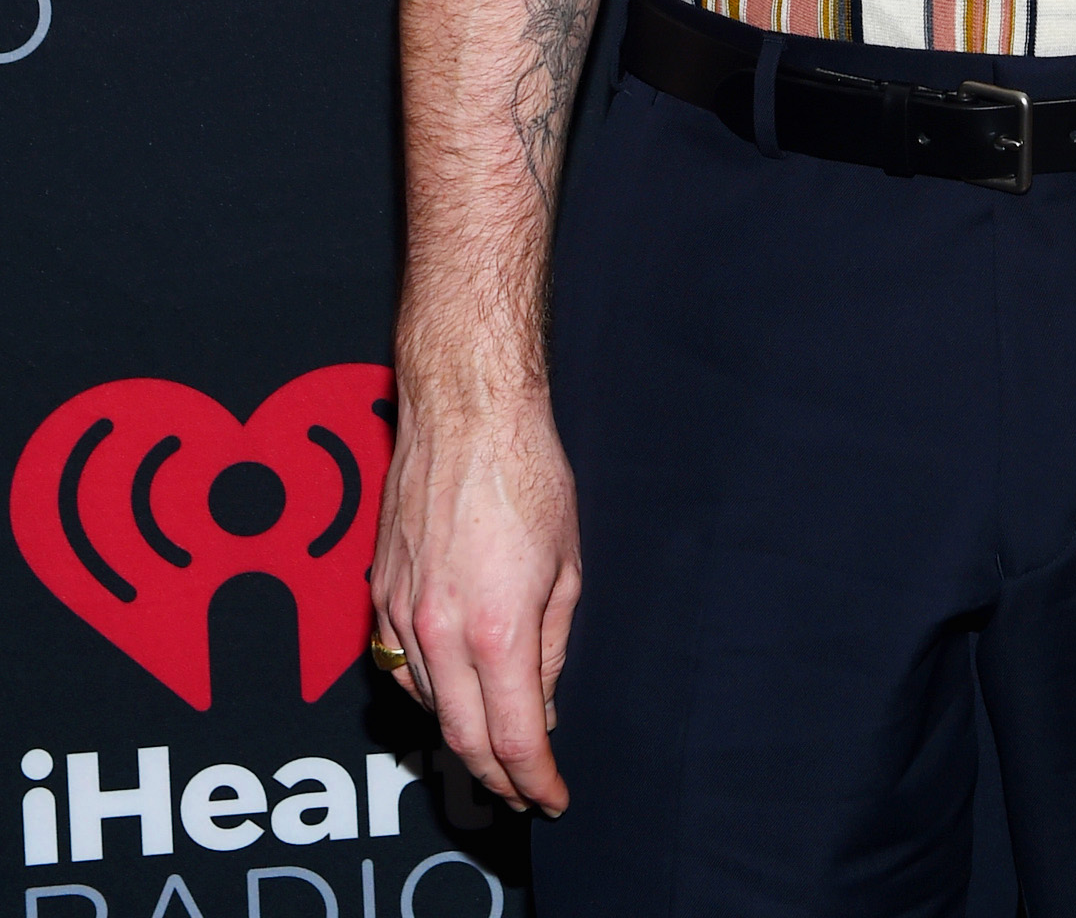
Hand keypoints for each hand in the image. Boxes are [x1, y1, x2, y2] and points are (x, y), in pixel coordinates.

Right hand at [370, 386, 580, 814]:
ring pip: (425, 705)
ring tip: (497, 742)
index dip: (535, 780)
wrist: (465, 409)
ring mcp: (400, 612)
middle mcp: (439, 630)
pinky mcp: (379, 591)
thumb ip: (551, 644)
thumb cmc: (528, 471)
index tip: (552, 798)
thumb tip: (542, 700)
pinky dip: (427, 691)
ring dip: (462, 732)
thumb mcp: (566, 565)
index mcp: (496, 627)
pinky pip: (397, 667)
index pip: (513, 737)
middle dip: (496, 777)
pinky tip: (452, 688)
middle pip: (461, 738)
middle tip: (525, 789)